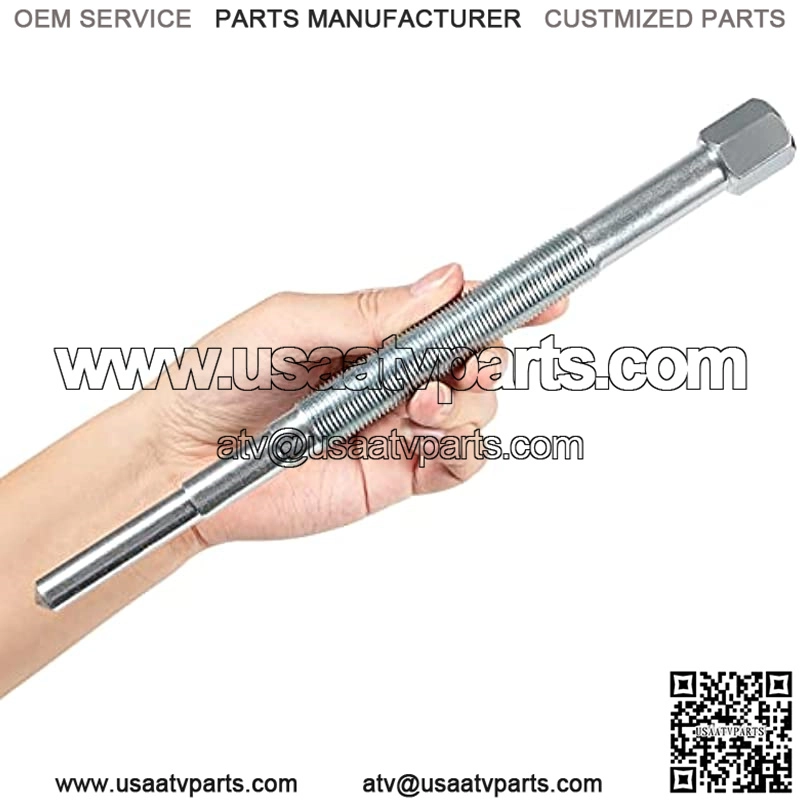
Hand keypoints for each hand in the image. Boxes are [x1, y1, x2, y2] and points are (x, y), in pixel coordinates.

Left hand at [154, 263, 567, 544]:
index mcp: (374, 332)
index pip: (453, 313)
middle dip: (491, 354)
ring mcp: (399, 427)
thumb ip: (368, 309)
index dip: (505, 304)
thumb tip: (445, 281)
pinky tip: (430, 431)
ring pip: (480, 411)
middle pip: (479, 360)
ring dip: (473, 400)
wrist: (180, 456)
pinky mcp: (395, 475)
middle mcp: (395, 378)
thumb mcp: (289, 322)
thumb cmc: (219, 377)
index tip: (549, 296)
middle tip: (471, 355)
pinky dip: (466, 446)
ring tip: (424, 399)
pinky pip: (461, 463)